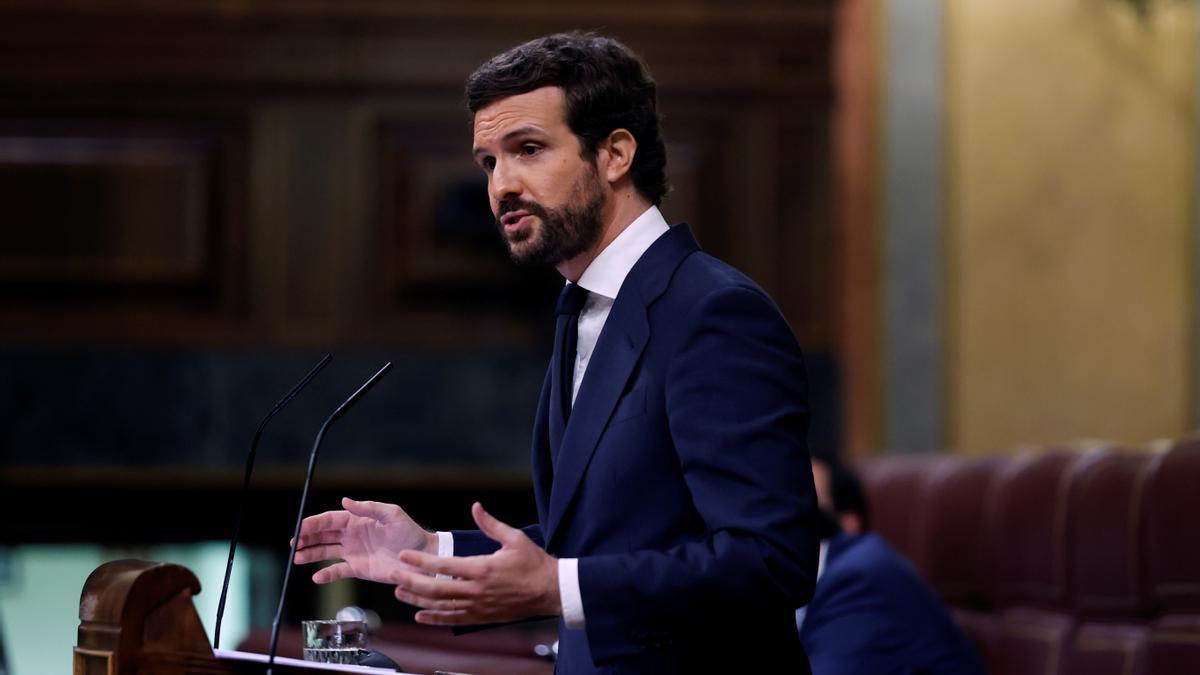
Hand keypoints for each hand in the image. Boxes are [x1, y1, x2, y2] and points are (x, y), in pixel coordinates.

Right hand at [293, 498, 437, 584]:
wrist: (420, 556)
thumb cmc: (409, 531)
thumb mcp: (391, 515)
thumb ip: (368, 508)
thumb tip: (345, 501)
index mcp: (357, 520)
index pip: (330, 520)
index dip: (314, 523)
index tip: (300, 527)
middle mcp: (352, 535)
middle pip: (323, 535)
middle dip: (307, 538)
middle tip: (294, 544)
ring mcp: (353, 552)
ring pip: (326, 552)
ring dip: (310, 554)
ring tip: (296, 558)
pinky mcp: (358, 568)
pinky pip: (338, 571)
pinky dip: (326, 575)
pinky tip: (316, 577)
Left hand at [392, 502, 560, 625]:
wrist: (550, 591)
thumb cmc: (534, 563)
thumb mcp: (514, 538)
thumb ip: (491, 524)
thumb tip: (475, 506)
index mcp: (482, 568)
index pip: (443, 565)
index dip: (421, 560)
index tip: (404, 555)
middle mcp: (477, 590)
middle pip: (436, 589)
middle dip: (411, 582)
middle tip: (393, 575)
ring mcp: (478, 606)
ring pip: (440, 606)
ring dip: (417, 600)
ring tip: (399, 593)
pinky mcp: (481, 617)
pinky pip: (453, 620)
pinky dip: (434, 618)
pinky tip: (420, 616)